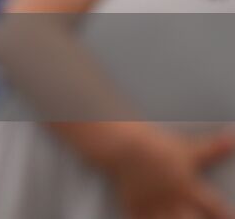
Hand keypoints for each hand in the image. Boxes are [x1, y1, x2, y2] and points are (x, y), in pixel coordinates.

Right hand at [110, 127, 234, 218]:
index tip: (232, 217)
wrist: (123, 146)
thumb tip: (232, 137)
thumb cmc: (156, 146)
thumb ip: (214, 148)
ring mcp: (154, 206)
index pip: (216, 209)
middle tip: (199, 218)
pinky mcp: (135, 208)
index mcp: (189, 189)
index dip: (226, 215)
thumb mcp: (188, 149)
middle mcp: (173, 201)